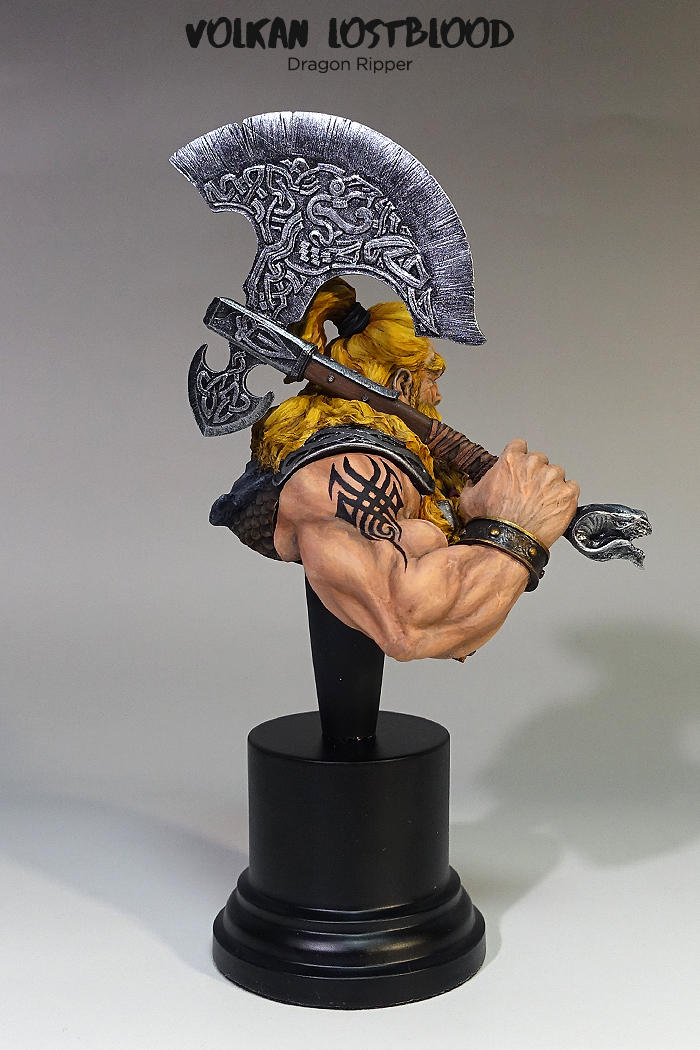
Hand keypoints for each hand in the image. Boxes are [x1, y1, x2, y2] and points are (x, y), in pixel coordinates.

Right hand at [458, 439, 579, 548]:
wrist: (507, 543)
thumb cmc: (491, 523)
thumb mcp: (469, 499)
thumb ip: (474, 485)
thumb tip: (473, 484)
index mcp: (511, 460)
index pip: (520, 446)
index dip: (519, 456)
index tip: (520, 467)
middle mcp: (533, 465)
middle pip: (540, 460)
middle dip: (535, 473)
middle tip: (529, 491)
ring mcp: (552, 479)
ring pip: (557, 473)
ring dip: (551, 485)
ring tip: (541, 502)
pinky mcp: (567, 495)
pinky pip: (572, 488)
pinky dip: (566, 496)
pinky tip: (555, 506)